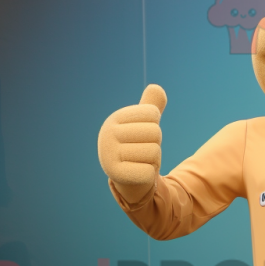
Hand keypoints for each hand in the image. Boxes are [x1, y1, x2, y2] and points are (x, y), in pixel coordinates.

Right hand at [98, 84, 166, 202]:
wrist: (128, 178)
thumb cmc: (138, 146)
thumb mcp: (144, 124)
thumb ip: (151, 106)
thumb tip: (157, 87)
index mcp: (114, 119)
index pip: (152, 113)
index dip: (155, 126)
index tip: (143, 135)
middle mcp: (107, 134)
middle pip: (155, 132)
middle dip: (155, 144)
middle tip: (143, 151)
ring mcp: (109, 155)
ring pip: (154, 152)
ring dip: (153, 160)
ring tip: (140, 162)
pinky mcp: (117, 175)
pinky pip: (149, 171)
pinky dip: (149, 173)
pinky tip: (138, 174)